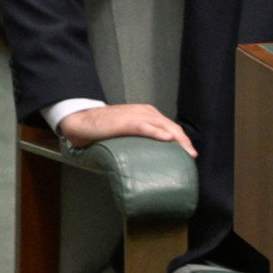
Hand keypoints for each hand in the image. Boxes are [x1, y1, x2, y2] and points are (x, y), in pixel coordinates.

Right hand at [58, 104, 195, 158]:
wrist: (81, 120)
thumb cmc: (104, 129)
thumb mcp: (128, 133)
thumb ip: (140, 140)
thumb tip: (151, 159)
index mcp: (148, 114)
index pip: (171, 127)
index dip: (182, 140)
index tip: (190, 154)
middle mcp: (146, 113)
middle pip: (171, 127)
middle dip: (183, 142)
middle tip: (191, 156)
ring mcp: (136, 116)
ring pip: (162, 126)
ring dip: (177, 139)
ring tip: (185, 151)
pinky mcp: (125, 121)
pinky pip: (144, 126)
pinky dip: (156, 132)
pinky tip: (166, 139)